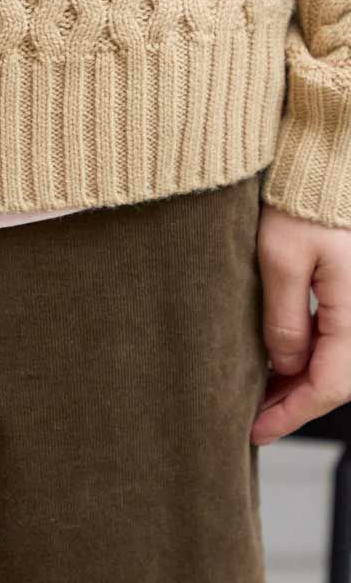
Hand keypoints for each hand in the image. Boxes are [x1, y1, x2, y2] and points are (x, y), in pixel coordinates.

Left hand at [252, 202, 350, 445]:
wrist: (327, 160)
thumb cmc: (303, 199)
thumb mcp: (281, 258)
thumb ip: (285, 317)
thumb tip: (285, 365)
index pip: (329, 386)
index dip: (291, 414)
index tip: (255, 430)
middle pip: (337, 378)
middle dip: (295, 402)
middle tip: (252, 418)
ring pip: (338, 359)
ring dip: (301, 380)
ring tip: (261, 393)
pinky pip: (337, 335)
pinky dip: (310, 353)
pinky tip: (282, 358)